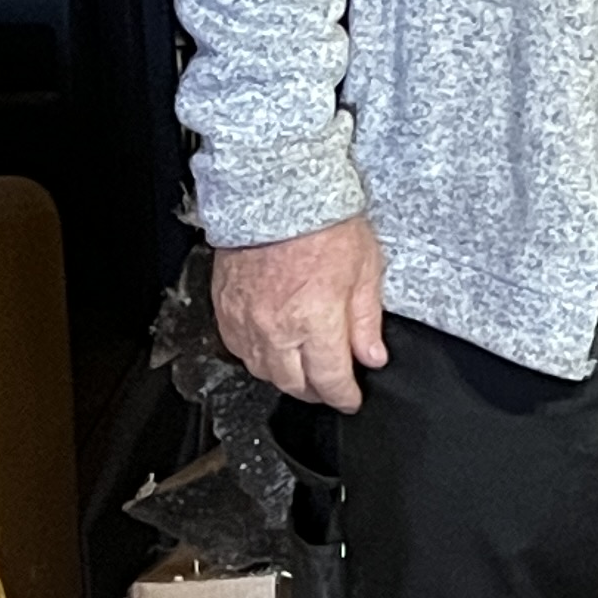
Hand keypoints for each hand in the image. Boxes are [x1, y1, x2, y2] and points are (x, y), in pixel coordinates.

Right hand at [211, 217, 388, 411]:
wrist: (278, 197)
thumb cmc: (324, 225)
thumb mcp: (365, 270)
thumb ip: (366, 321)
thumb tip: (372, 358)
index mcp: (314, 320)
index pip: (329, 378)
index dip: (344, 396)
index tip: (352, 400)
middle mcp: (276, 329)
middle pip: (293, 384)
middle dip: (316, 392)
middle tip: (331, 387)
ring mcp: (246, 323)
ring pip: (263, 372)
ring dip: (286, 378)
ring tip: (306, 371)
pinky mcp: (225, 312)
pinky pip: (239, 351)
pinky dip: (259, 359)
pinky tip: (274, 351)